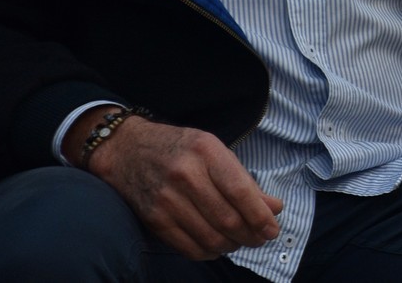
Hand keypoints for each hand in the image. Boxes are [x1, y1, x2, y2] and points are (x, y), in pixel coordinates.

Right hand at [86, 115, 282, 259]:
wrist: (127, 150)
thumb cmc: (179, 148)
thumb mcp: (214, 150)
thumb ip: (244, 179)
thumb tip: (274, 207)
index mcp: (205, 151)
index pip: (240, 191)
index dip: (260, 215)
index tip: (272, 228)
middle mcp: (186, 175)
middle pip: (227, 218)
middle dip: (251, 235)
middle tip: (261, 238)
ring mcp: (167, 199)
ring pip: (210, 237)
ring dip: (232, 245)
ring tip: (241, 241)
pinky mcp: (154, 219)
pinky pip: (189, 247)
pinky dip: (209, 252)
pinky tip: (218, 246)